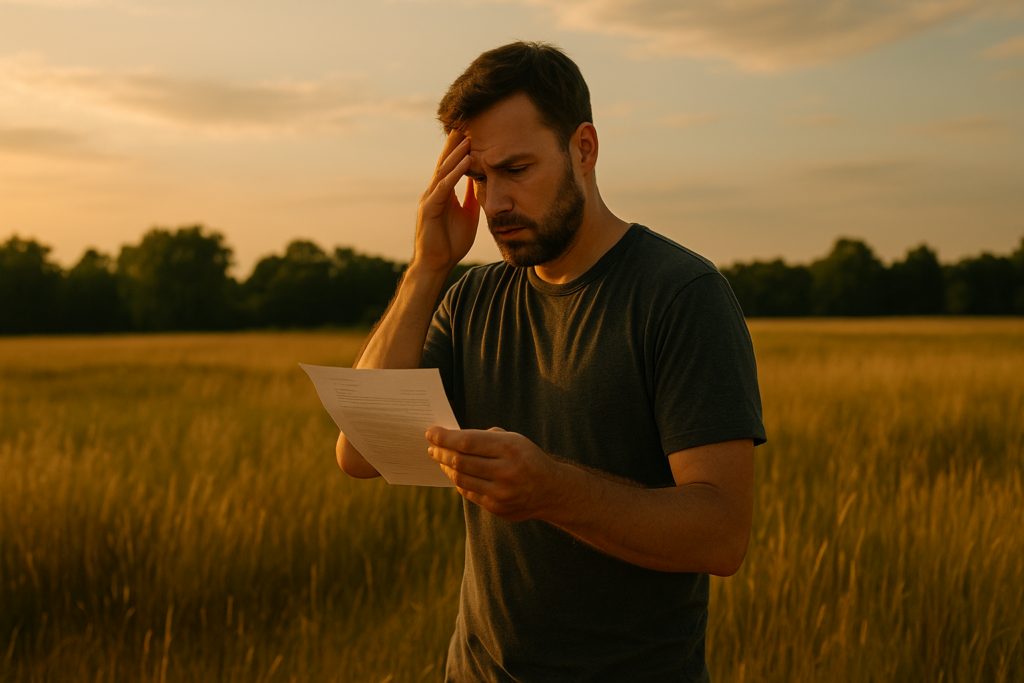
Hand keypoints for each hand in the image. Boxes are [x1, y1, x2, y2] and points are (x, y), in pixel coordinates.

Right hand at [414, 130, 480, 273]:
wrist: (437, 264)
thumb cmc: (451, 242)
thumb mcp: (468, 214)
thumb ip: (472, 197)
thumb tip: (481, 181)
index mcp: (443, 192)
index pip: (451, 165)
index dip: (460, 149)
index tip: (472, 131)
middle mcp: (434, 191)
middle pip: (445, 162)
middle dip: (455, 143)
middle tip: (465, 123)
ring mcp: (430, 198)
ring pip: (443, 171)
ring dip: (456, 154)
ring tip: (468, 137)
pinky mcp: (430, 208)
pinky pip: (444, 187)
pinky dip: (455, 173)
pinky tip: (466, 161)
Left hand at [426, 426, 562, 521]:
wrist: (550, 490)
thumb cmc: (527, 458)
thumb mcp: (514, 439)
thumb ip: (486, 437)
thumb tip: (453, 437)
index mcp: (509, 448)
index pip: (467, 441)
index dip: (444, 437)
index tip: (431, 433)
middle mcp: (505, 471)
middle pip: (460, 461)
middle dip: (441, 452)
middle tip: (432, 448)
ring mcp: (500, 492)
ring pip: (460, 478)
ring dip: (446, 468)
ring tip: (440, 459)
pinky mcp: (496, 507)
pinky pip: (468, 492)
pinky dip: (458, 481)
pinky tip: (455, 473)